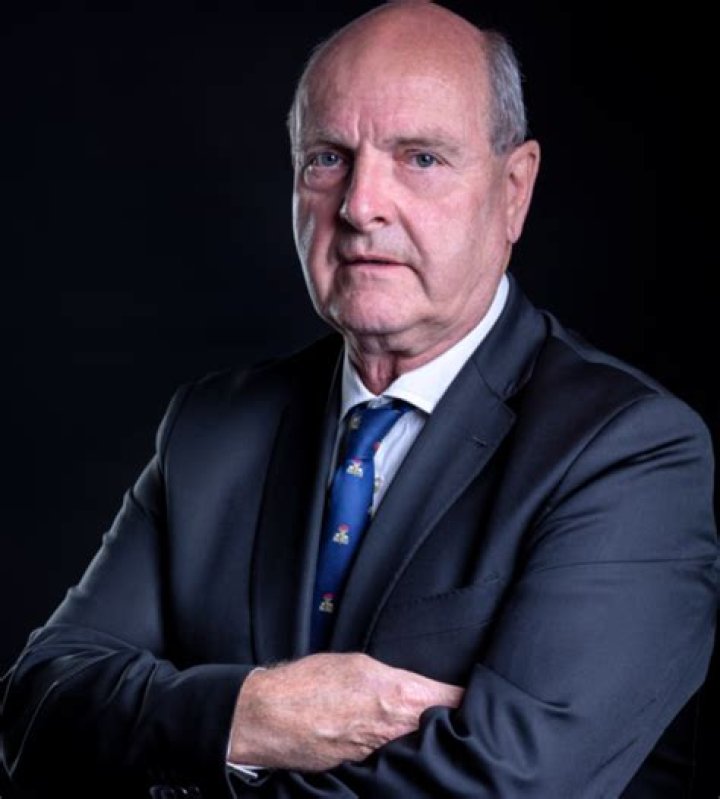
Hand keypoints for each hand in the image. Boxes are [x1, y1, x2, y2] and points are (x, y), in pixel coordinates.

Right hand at [228, 652, 463, 770]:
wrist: (269, 717)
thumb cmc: (310, 683)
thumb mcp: (360, 664)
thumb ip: (396, 678)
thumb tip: (418, 688)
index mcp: (400, 696)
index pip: (454, 700)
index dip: (471, 699)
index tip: (485, 698)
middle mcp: (396, 732)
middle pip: (443, 732)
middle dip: (452, 726)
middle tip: (458, 718)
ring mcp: (380, 757)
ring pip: (419, 752)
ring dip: (424, 743)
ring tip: (422, 734)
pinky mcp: (362, 773)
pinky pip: (391, 765)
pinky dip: (397, 757)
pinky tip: (393, 750)